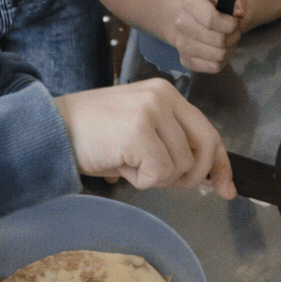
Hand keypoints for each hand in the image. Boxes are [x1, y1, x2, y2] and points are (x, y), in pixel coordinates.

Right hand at [55, 79, 234, 196]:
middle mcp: (164, 96)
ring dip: (154, 177)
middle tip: (163, 180)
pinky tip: (119, 164)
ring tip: (126, 161)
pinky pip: (159, 174)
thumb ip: (172, 145)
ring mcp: (152, 111)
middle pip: (205, 148)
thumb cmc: (93, 135)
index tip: (227, 188)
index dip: (221, 164)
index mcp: (166, 93)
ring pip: (180, 166)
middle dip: (192, 176)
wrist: (53, 130)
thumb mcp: (140, 133)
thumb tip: (207, 178)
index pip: (208, 131)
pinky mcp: (139, 131)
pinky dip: (140, 180)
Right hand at [173, 0, 243, 72]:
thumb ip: (235, 2)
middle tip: (234, 32)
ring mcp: (182, 44)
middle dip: (233, 36)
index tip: (235, 22)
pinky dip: (223, 60)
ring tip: (228, 40)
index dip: (230, 24)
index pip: (212, 20)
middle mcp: (182, 24)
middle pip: (219, 40)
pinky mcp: (186, 60)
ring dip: (230, 48)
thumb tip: (239, 13)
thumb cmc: (214, 8)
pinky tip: (221, 50)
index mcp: (191, 4)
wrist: (193, 20)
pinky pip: (214, 67)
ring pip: (219, 55)